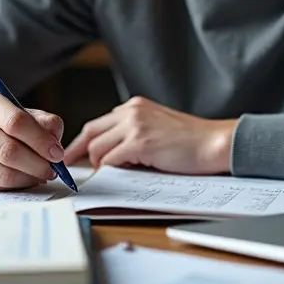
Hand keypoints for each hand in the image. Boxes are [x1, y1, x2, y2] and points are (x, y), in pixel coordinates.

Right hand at [0, 89, 64, 189]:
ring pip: (3, 174)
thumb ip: (44, 122)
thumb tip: (55, 141)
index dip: (41, 141)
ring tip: (39, 175)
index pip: (16, 122)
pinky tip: (21, 178)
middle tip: (52, 170)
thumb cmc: (1, 123)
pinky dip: (14, 187)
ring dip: (29, 178)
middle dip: (38, 164)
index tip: (57, 153)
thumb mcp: (22, 113)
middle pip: (9, 151)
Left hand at [62, 96, 235, 174]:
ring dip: (98, 165)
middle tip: (69, 168)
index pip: (98, 123)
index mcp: (135, 106)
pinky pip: (110, 159)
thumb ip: (135, 132)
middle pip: (90, 132)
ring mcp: (135, 126)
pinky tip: (115, 176)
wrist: (215, 142)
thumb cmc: (192, 141)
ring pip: (97, 148)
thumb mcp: (158, 126)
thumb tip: (111, 153)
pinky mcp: (140, 143)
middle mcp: (131, 111)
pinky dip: (108, 170)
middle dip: (76, 152)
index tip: (74, 154)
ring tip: (104, 176)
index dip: (84, 141)